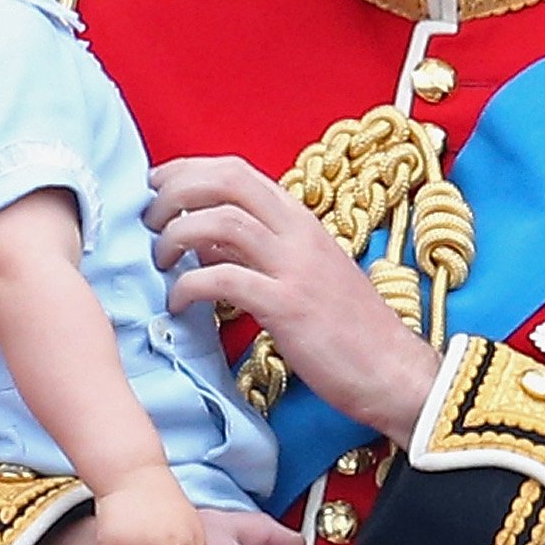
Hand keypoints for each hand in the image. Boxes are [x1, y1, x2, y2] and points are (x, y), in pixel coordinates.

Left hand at [147, 156, 441, 439]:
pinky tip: (178, 305)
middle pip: (226, 180)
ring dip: (177, 234)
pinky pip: (224, 279)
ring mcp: (294, 267)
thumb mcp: (303, 276)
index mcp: (301, 221)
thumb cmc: (349, 332)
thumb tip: (202, 243)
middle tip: (149, 220)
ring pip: (222, 220)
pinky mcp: (288, 306)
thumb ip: (254, 253)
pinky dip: (189, 287)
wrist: (395, 373)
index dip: (188, 171)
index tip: (156, 188)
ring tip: (160, 261)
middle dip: (175, 191)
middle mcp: (298, 233)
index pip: (237, 171)